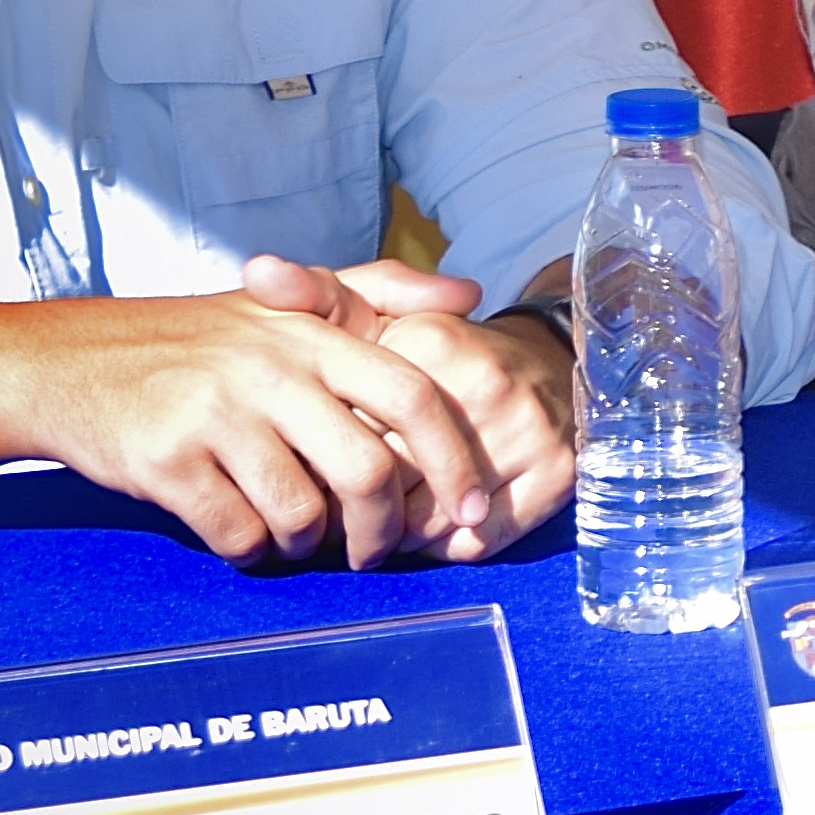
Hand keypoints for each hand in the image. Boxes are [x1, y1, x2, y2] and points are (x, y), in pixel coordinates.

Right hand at [5, 265, 557, 570]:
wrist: (64, 362)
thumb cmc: (191, 342)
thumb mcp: (283, 301)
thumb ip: (378, 293)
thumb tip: (470, 295)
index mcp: (308, 332)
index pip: (412, 395)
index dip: (454, 458)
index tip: (473, 506)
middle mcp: (268, 369)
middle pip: (368, 471)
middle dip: (384, 530)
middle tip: (379, 551)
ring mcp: (215, 415)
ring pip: (303, 514)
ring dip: (309, 545)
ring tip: (297, 536)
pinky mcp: (167, 462)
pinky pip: (239, 534)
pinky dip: (250, 549)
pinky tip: (240, 531)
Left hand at [268, 253, 582, 533]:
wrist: (553, 362)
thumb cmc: (445, 351)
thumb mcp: (382, 311)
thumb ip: (317, 296)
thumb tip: (257, 270)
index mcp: (431, 342)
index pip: (350, 432)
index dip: (325, 458)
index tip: (321, 462)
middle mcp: (482, 385)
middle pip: (385, 481)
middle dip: (357, 501)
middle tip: (348, 501)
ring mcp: (525, 431)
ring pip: (426, 521)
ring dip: (398, 531)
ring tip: (390, 517)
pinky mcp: (556, 474)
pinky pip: (473, 542)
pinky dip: (447, 544)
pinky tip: (440, 522)